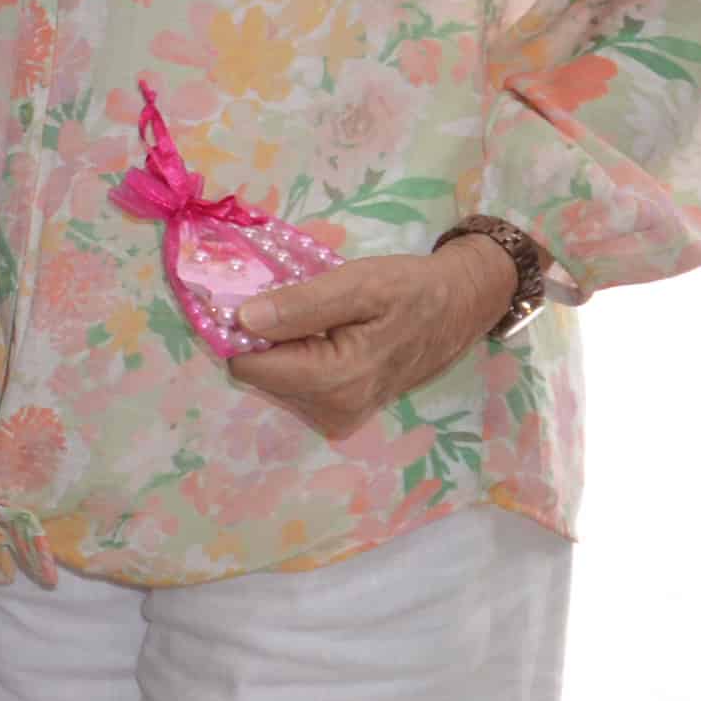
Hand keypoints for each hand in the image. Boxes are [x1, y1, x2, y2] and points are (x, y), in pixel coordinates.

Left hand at [228, 244, 513, 436]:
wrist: (459, 307)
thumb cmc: (411, 290)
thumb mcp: (358, 284)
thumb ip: (300, 305)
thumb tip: (244, 320)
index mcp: (335, 381)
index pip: (248, 365)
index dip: (241, 330)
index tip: (250, 298)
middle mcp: (334, 410)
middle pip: (259, 374)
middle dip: (264, 338)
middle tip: (291, 302)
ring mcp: (340, 416)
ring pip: (275, 380)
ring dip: (283, 347)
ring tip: (317, 318)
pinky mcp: (344, 412)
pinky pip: (296, 384)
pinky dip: (299, 357)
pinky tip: (325, 335)